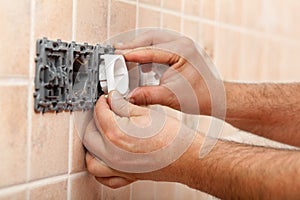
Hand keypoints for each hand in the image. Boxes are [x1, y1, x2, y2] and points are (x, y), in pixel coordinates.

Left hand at [83, 90, 198, 187]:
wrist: (187, 158)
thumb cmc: (173, 139)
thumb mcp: (146, 113)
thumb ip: (124, 105)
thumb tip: (113, 100)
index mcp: (116, 135)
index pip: (99, 113)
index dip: (102, 102)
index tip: (107, 99)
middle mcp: (112, 155)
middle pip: (89, 136)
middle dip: (94, 121)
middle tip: (105, 112)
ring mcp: (119, 168)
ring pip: (91, 160)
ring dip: (92, 146)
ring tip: (101, 134)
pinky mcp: (127, 176)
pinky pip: (104, 178)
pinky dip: (100, 168)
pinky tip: (106, 158)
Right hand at [115, 30, 225, 116]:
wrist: (215, 97)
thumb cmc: (200, 96)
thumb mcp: (170, 97)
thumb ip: (147, 96)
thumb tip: (129, 96)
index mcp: (182, 51)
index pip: (150, 50)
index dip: (132, 54)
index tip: (117, 57)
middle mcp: (183, 44)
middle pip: (151, 38)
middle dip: (133, 45)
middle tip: (117, 52)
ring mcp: (183, 45)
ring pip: (155, 39)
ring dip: (140, 46)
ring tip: (126, 54)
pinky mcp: (181, 51)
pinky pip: (160, 45)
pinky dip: (148, 51)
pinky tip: (142, 60)